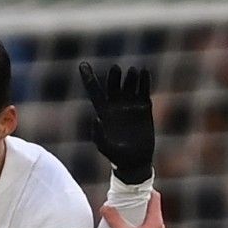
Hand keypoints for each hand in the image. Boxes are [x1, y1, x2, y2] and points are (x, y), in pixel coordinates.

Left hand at [79, 61, 154, 183]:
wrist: (135, 162)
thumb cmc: (117, 157)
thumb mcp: (104, 147)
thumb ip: (98, 134)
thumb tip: (97, 118)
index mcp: (103, 111)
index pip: (94, 90)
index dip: (88, 77)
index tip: (82, 64)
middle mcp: (116, 105)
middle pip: (113, 84)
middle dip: (114, 76)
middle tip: (116, 69)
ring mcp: (130, 105)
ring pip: (129, 85)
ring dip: (131, 77)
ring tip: (133, 72)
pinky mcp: (144, 108)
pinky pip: (144, 91)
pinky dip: (145, 81)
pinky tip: (144, 71)